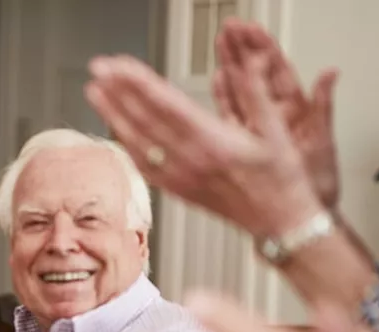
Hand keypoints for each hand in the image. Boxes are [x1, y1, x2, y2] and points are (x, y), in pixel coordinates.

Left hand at [84, 54, 321, 238]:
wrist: (281, 223)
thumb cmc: (282, 179)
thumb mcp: (277, 130)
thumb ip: (256, 93)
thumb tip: (245, 62)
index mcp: (214, 142)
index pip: (166, 104)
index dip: (137, 82)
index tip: (117, 64)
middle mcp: (192, 161)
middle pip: (145, 120)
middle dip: (118, 91)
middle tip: (98, 69)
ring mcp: (182, 178)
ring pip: (138, 142)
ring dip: (114, 115)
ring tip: (96, 92)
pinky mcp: (179, 190)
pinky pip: (144, 166)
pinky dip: (126, 145)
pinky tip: (115, 130)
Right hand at [214, 19, 340, 209]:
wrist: (303, 217)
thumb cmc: (317, 186)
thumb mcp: (322, 142)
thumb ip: (323, 106)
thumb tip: (331, 73)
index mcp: (296, 111)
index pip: (277, 70)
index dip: (262, 47)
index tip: (249, 29)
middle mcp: (277, 116)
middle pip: (257, 75)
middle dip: (242, 49)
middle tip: (229, 28)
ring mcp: (261, 129)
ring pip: (243, 90)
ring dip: (231, 66)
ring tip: (219, 44)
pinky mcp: (248, 143)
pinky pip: (233, 113)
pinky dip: (225, 96)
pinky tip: (217, 80)